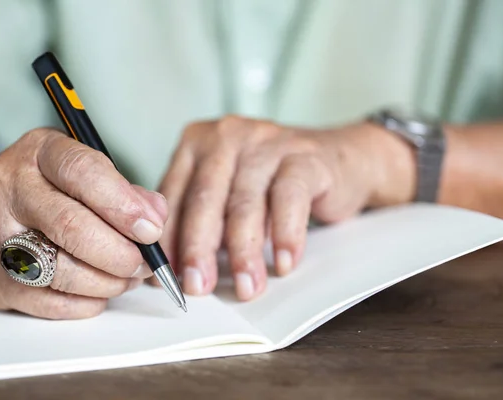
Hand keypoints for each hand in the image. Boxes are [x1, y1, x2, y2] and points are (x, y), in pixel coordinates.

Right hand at [0, 128, 167, 318]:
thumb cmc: (44, 193)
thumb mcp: (80, 173)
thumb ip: (124, 191)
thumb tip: (157, 216)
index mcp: (37, 152)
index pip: (83, 172)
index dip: (123, 205)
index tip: (152, 230)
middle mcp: (8, 189)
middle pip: (72, 227)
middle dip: (121, 253)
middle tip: (146, 263)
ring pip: (63, 272)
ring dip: (109, 282)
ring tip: (127, 277)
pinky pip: (52, 302)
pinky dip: (88, 303)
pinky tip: (100, 291)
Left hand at [157, 115, 413, 299]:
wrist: (338, 159)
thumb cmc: (271, 183)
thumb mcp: (227, 194)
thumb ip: (200, 219)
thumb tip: (175, 269)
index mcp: (197, 144)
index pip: (173, 196)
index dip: (168, 240)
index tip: (164, 276)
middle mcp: (227, 136)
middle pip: (204, 198)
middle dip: (198, 248)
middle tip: (197, 286)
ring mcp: (266, 142)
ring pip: (245, 203)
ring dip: (244, 252)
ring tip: (246, 286)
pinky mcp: (304, 156)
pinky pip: (290, 198)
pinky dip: (285, 235)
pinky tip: (284, 262)